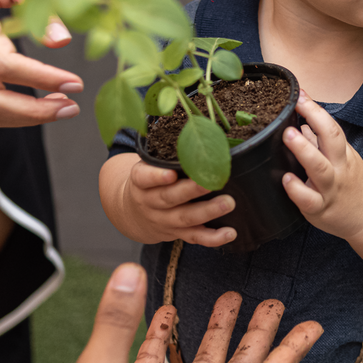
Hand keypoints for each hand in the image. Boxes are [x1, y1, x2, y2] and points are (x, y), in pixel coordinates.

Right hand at [0, 0, 84, 127]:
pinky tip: (41, 103)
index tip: (75, 83)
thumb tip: (61, 42)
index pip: (4, 65)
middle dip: (34, 112)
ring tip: (61, 108)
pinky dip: (12, 113)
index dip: (42, 79)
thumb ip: (39, 6)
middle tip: (71, 107)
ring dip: (24, 118)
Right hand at [118, 158, 237, 246]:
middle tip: (212, 182)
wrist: (132, 213)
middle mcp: (150, 202)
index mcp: (140, 182)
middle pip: (169, 198)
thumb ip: (166, 153)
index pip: (143, 178)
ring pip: (184, 218)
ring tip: (228, 203)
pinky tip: (230, 233)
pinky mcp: (177, 234)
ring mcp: (164, 220)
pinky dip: (213, 238)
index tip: (170, 174)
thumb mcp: (147, 165)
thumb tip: (198, 124)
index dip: (156, 177)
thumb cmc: (149, 181)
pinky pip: (195, 238)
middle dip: (191, 190)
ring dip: (207, 212)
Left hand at [281, 88, 362, 239]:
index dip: (315, 109)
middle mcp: (339, 168)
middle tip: (295, 106)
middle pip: (331, 140)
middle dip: (314, 119)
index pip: (331, 127)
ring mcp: (331, 189)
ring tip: (288, 136)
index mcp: (343, 154)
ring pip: (319, 168)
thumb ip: (320, 142)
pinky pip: (309, 200)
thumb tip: (301, 122)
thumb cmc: (352, 185)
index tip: (300, 94)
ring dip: (303, 150)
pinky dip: (297, 189)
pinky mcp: (321, 210)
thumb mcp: (342, 160)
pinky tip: (286, 180)